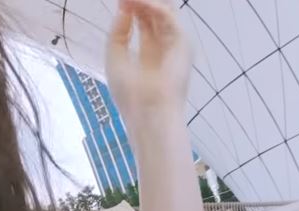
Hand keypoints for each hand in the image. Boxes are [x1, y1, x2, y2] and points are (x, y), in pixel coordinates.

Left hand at [106, 0, 191, 124]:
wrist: (148, 112)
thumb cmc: (130, 94)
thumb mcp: (116, 58)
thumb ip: (118, 33)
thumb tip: (122, 9)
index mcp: (150, 52)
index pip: (145, 21)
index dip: (133, 8)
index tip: (120, 0)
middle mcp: (165, 45)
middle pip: (156, 13)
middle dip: (142, 2)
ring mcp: (175, 43)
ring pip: (164, 11)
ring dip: (147, 1)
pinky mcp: (182, 42)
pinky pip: (168, 17)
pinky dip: (153, 7)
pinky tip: (138, 3)